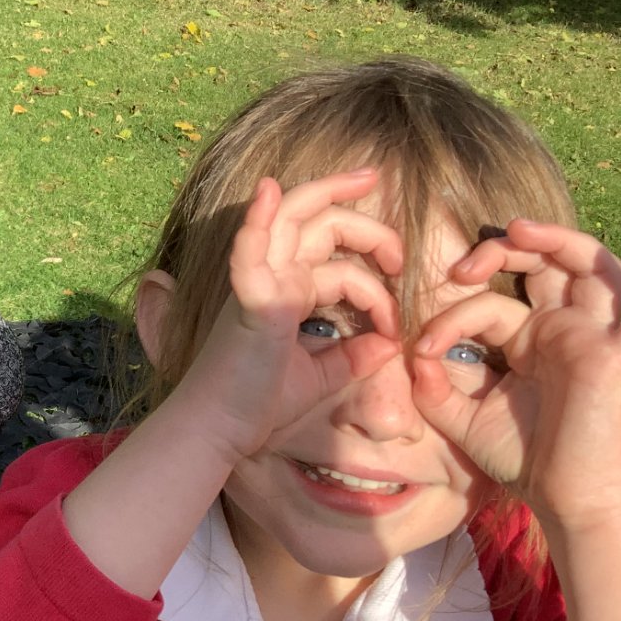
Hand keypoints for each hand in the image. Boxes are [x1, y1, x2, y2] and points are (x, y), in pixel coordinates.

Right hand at [180, 168, 402, 459]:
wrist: (220, 430)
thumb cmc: (258, 404)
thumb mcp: (319, 376)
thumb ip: (352, 357)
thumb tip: (388, 343)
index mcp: (286, 291)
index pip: (335, 260)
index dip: (375, 286)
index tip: (394, 326)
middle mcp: (271, 277)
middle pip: (316, 221)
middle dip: (365, 222)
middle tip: (400, 254)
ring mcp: (259, 284)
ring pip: (293, 219)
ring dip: (331, 196)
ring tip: (371, 190)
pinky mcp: (252, 302)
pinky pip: (250, 253)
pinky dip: (257, 222)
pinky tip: (267, 192)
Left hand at [412, 220, 620, 533]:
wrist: (564, 500)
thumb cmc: (523, 457)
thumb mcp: (462, 419)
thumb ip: (431, 387)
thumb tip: (411, 352)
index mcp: (529, 338)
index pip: (489, 304)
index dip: (451, 317)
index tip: (421, 347)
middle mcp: (562, 329)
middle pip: (548, 262)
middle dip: (506, 248)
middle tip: (464, 265)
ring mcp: (591, 338)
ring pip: (589, 267)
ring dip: (558, 240)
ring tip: (518, 228)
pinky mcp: (611, 358)